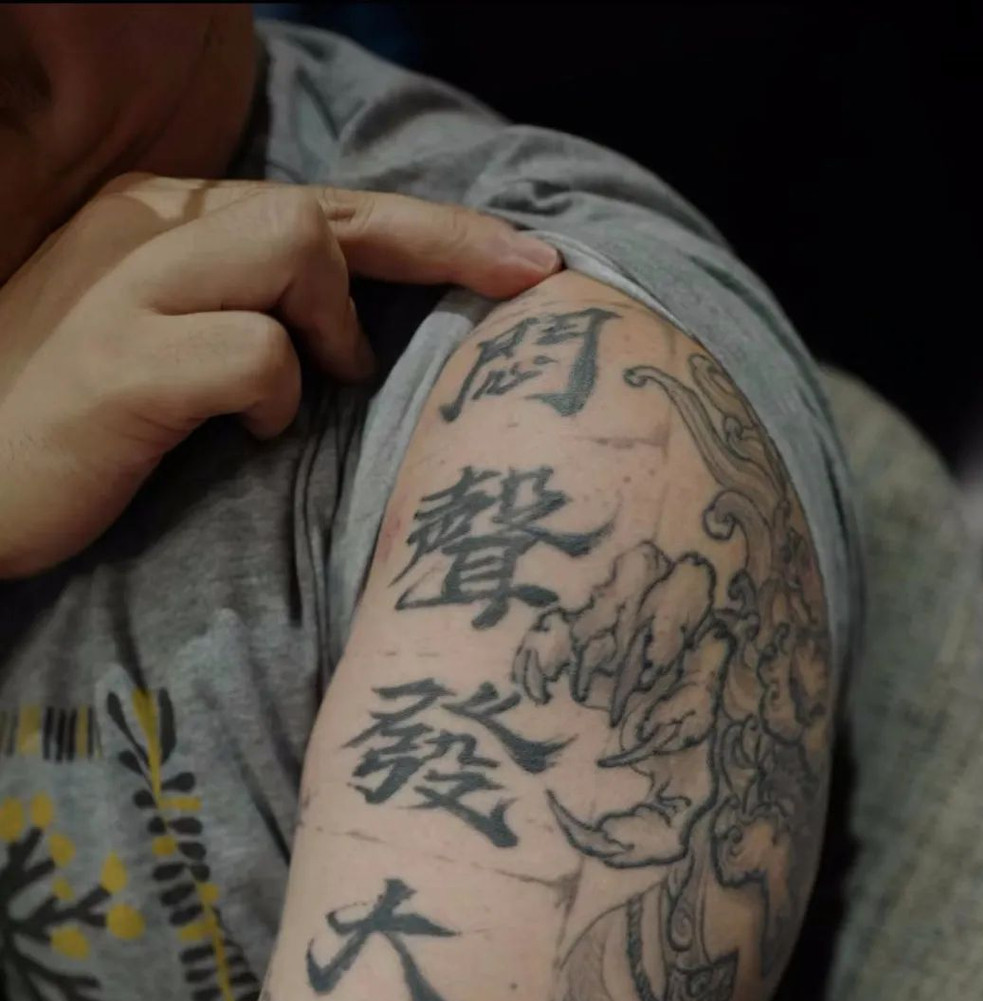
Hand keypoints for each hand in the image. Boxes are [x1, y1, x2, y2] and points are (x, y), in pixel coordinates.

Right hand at [0, 174, 561, 577]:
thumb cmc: (71, 434)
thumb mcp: (160, 346)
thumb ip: (238, 310)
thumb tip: (346, 331)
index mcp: (157, 216)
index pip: (318, 203)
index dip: (431, 230)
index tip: (524, 260)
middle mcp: (143, 226)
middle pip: (326, 207)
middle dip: (446, 244)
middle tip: (530, 280)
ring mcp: (128, 289)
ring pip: (295, 242)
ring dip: (332, 324)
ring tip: (312, 384)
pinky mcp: (121, 365)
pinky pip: (254, 351)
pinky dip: (274, 398)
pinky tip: (247, 432)